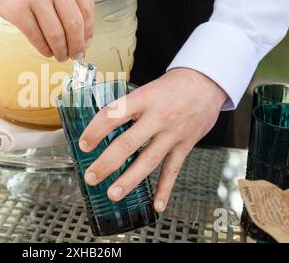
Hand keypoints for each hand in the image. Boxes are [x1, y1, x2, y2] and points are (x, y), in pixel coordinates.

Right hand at [0, 0, 94, 61]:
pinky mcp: (17, 10)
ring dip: (61, 51)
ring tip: (61, 56)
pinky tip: (46, 51)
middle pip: (74, 25)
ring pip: (56, 35)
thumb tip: (82, 34)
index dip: (89, 31)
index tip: (87, 42)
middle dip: (77, 46)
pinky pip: (37, 38)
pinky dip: (44, 49)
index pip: (87, 9)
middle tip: (76, 55)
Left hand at [79, 68, 227, 211]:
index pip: (113, 115)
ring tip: (113, 194)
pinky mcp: (185, 146)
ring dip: (129, 180)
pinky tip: (157, 205)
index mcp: (143, 99)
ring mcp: (172, 134)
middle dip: (106, 163)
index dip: (95, 131)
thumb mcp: (145, 90)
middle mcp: (157, 117)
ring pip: (148, 161)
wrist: (205, 84)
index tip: (83, 144)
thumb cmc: (170, 87)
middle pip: (128, 144)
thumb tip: (101, 128)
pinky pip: (173, 170)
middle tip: (91, 176)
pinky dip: (165, 189)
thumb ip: (127, 108)